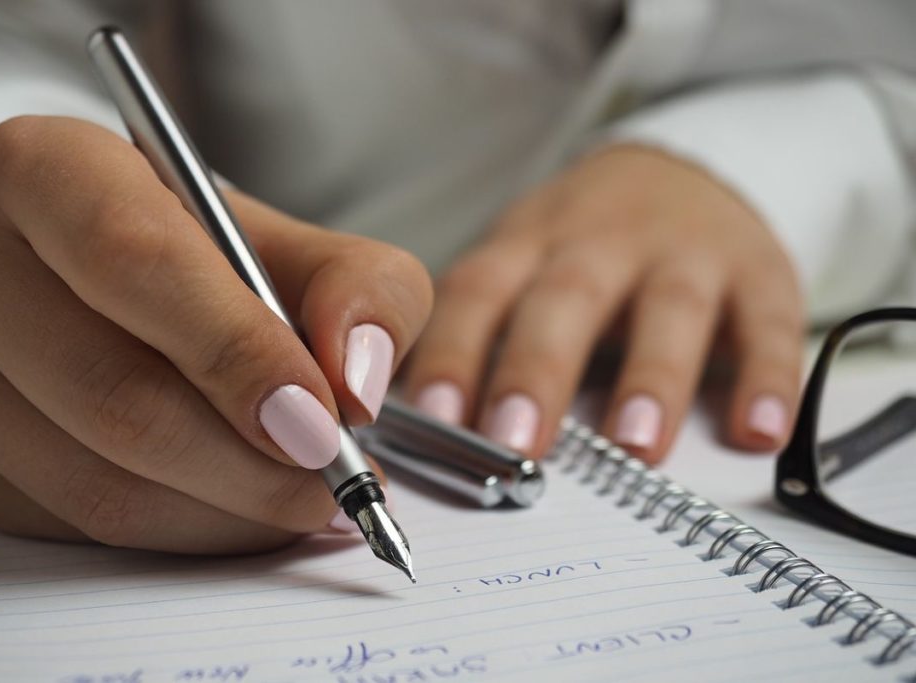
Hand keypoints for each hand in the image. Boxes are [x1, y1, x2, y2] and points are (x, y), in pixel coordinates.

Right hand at [0, 116, 431, 553]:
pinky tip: (243, 507)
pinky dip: (188, 533)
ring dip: (228, 510)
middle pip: (113, 390)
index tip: (321, 418)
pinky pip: (83, 525)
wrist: (140, 293)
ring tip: (307, 498)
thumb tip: (355, 382)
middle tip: (334, 478)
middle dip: (248, 459)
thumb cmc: (223, 262)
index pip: (134, 259)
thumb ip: (364, 291)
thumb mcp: (312, 248)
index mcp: (48, 170)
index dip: (236, 349)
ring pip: (98, 480)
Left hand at [405, 144, 802, 462]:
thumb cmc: (582, 245)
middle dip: (538, 370)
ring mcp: (684, 253)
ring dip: (652, 377)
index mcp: (529, 244)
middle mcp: (602, 242)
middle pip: (566, 299)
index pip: (479, 293)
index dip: (452, 352)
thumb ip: (479, 333)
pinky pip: (769, 323)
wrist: (683, 170)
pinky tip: (758, 431)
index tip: (432, 419)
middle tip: (516, 442)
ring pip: (669, 309)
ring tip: (635, 446)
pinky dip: (768, 377)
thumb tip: (419, 427)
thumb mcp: (522, 263)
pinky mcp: (759, 272)